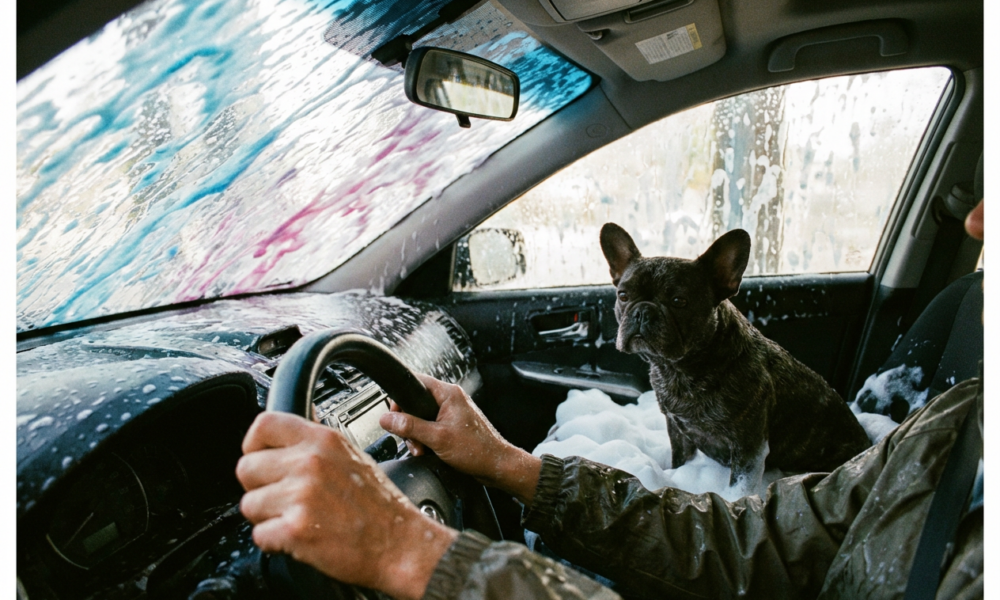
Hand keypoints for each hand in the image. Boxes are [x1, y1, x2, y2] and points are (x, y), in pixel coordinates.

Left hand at [237, 412, 456, 599]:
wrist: (400, 543)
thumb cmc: (379, 505)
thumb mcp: (350, 454)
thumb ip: (314, 445)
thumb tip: (281, 438)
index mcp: (323, 440)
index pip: (263, 425)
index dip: (254, 445)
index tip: (261, 459)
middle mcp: (310, 462)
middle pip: (246, 468)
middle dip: (258, 487)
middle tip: (282, 498)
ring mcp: (302, 495)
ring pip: (249, 505)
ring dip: (266, 517)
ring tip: (296, 518)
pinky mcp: (296, 528)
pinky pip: (259, 535)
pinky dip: (275, 542)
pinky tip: (299, 537)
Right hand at [379, 374, 541, 504]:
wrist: (495, 465)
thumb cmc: (477, 449)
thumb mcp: (437, 438)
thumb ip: (410, 427)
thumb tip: (387, 419)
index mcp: (448, 394)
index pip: (416, 382)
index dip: (401, 398)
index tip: (395, 415)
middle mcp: (450, 400)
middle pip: (415, 403)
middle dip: (409, 424)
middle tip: (413, 440)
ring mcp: (451, 413)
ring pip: (421, 418)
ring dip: (417, 436)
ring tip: (422, 449)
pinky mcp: (452, 426)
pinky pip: (430, 428)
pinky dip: (426, 440)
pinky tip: (428, 451)